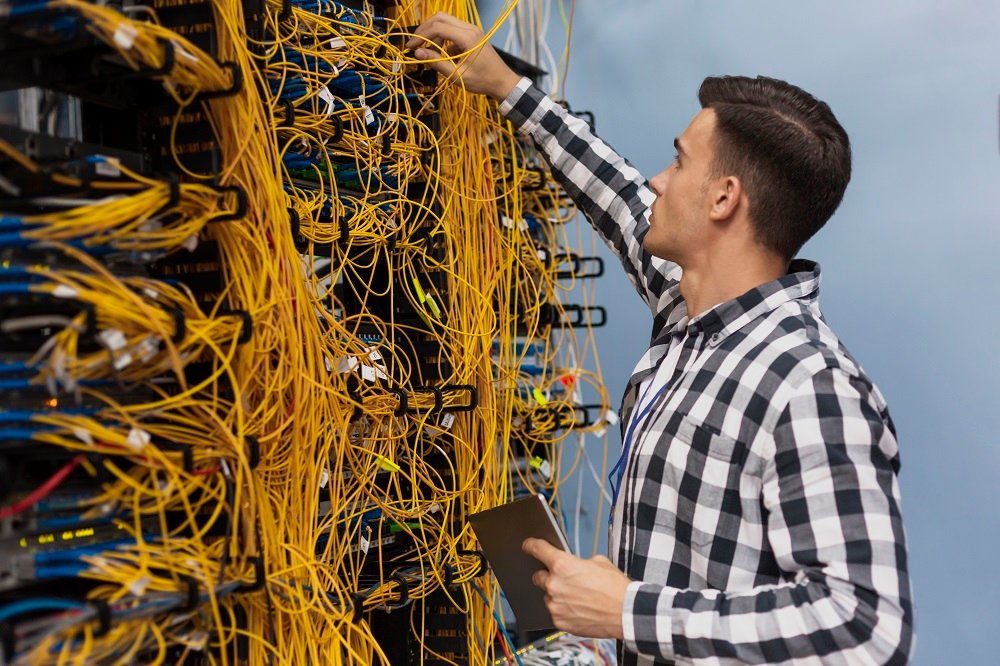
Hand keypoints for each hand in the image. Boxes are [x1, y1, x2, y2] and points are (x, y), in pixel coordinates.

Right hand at [406, 12, 521, 99]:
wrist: (502, 81)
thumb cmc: (482, 81)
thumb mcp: (457, 75)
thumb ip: (437, 63)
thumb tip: (418, 53)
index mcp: (467, 37)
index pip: (437, 27)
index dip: (421, 36)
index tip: (410, 47)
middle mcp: (470, 28)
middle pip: (440, 17)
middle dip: (424, 29)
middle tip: (415, 44)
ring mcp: (472, 29)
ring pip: (446, 21)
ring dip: (434, 34)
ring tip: (429, 52)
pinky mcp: (472, 34)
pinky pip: (453, 30)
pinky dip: (443, 39)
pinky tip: (443, 55)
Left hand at [523, 538, 629, 638]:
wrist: (626, 612)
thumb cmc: (615, 587)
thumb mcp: (598, 562)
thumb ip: (579, 562)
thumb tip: (573, 566)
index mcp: (562, 565)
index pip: (537, 549)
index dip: (531, 546)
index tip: (528, 546)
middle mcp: (554, 584)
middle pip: (538, 576)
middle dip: (547, 576)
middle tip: (561, 579)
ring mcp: (555, 605)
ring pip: (547, 596)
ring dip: (556, 595)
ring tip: (576, 597)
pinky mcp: (560, 621)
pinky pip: (555, 612)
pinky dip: (562, 610)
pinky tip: (578, 609)